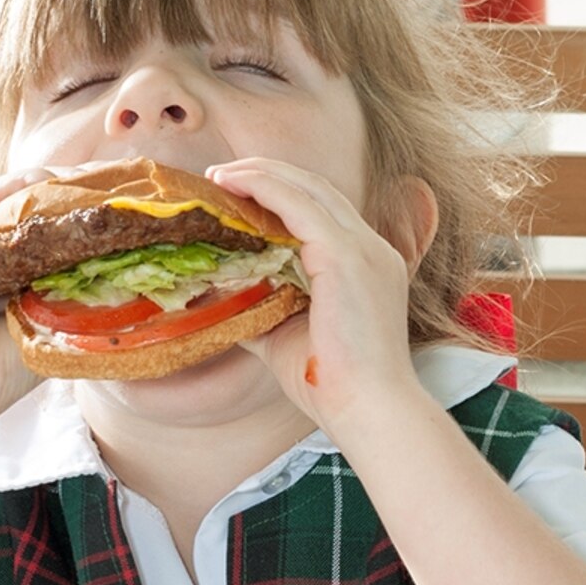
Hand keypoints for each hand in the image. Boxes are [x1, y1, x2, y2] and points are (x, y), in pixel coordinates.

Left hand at [202, 157, 423, 436]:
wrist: (369, 410)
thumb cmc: (332, 385)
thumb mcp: (286, 335)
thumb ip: (259, 308)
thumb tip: (214, 297)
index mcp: (365, 266)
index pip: (323, 210)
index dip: (280, 194)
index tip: (235, 194)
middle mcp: (371, 249)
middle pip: (317, 188)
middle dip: (267, 174)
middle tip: (219, 176)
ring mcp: (363, 249)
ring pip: (309, 188)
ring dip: (261, 174)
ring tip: (219, 175)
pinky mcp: (346, 257)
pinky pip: (300, 206)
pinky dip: (264, 188)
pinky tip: (233, 185)